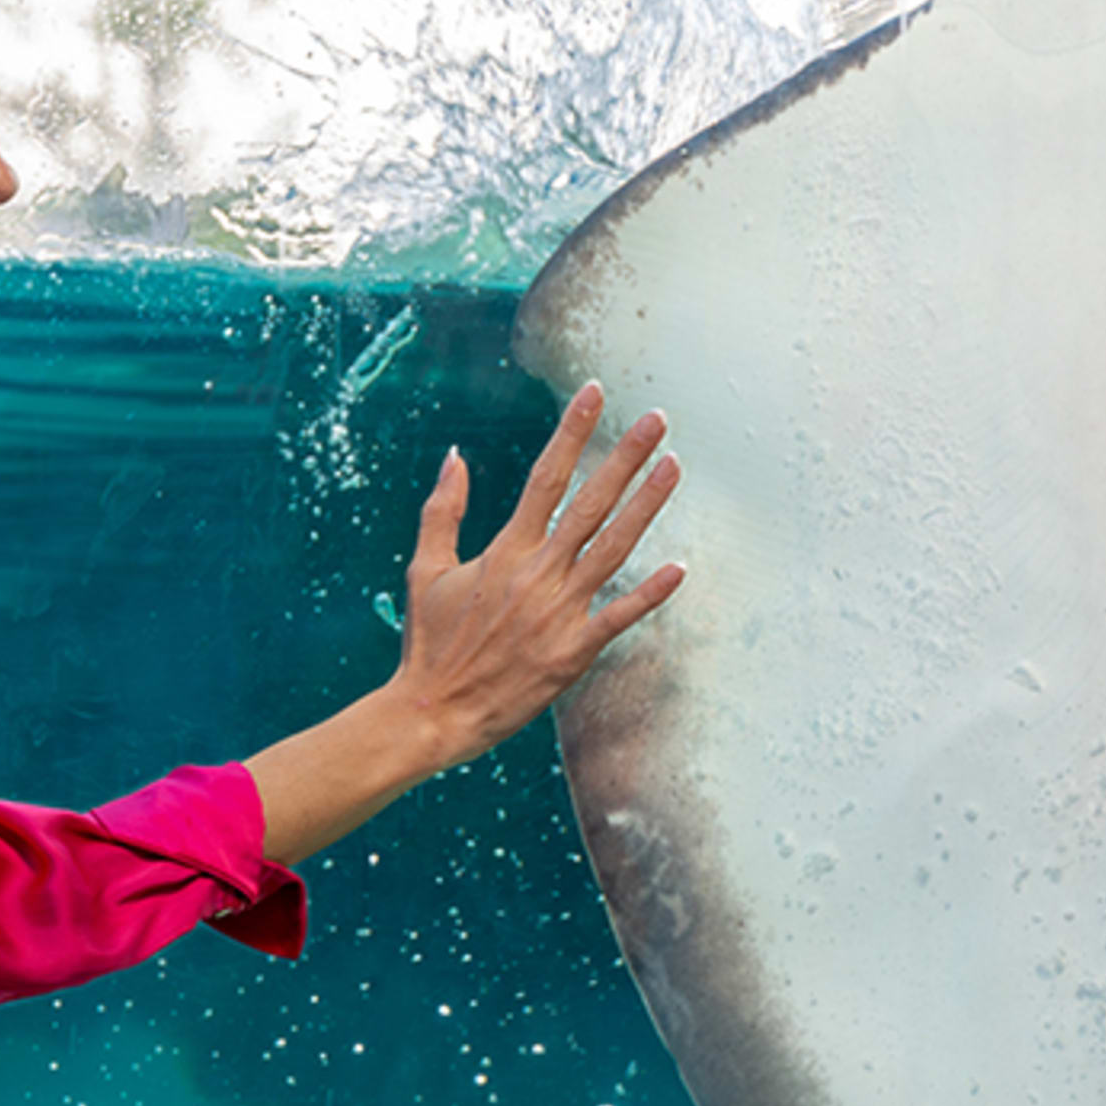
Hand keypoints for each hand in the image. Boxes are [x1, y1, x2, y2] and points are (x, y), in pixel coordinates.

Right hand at [245, 386, 682, 864]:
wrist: (431, 711)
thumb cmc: (429, 640)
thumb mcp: (426, 568)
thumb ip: (443, 509)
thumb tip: (454, 455)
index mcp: (504, 550)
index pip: (547, 476)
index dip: (573, 432)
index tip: (596, 394)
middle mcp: (536, 574)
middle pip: (590, 502)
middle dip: (626, 456)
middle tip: (658, 418)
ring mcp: (559, 612)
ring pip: (613, 548)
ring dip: (647, 505)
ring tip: (674, 466)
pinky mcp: (573, 652)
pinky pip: (619, 616)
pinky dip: (649, 592)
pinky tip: (680, 568)